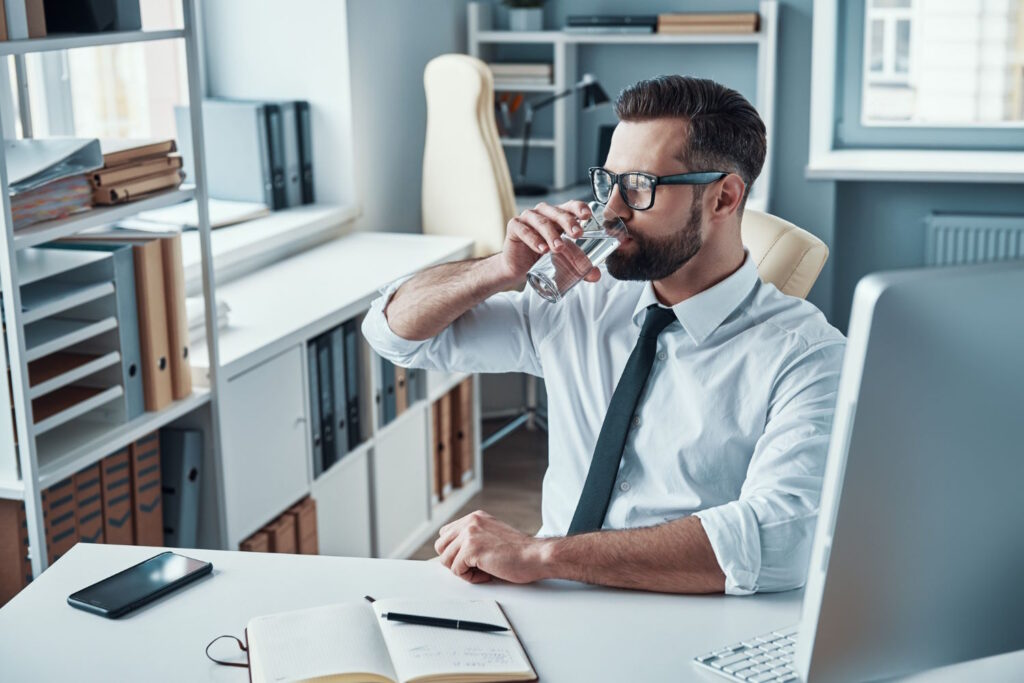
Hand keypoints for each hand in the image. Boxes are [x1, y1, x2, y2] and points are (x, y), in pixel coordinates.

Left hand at [434, 510, 549, 583]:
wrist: (536, 556)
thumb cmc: (521, 552)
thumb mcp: (493, 536)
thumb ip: (474, 538)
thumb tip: (454, 553)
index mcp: (475, 518)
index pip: (446, 534)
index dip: (455, 551)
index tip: (469, 560)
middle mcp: (471, 522)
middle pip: (441, 546)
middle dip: (454, 560)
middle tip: (474, 567)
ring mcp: (470, 534)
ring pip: (446, 559)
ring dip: (463, 570)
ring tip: (482, 571)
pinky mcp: (471, 548)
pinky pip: (456, 570)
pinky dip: (471, 578)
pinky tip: (487, 574)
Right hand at [500, 200, 602, 283]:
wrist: (519, 269)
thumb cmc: (542, 257)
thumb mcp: (563, 259)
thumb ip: (578, 264)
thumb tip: (596, 275)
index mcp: (558, 216)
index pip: (570, 206)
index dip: (579, 208)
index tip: (587, 216)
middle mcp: (543, 213)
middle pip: (557, 212)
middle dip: (568, 222)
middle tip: (577, 234)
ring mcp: (527, 218)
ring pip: (541, 221)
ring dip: (551, 234)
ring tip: (558, 248)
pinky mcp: (514, 226)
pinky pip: (524, 230)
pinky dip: (533, 239)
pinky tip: (542, 249)